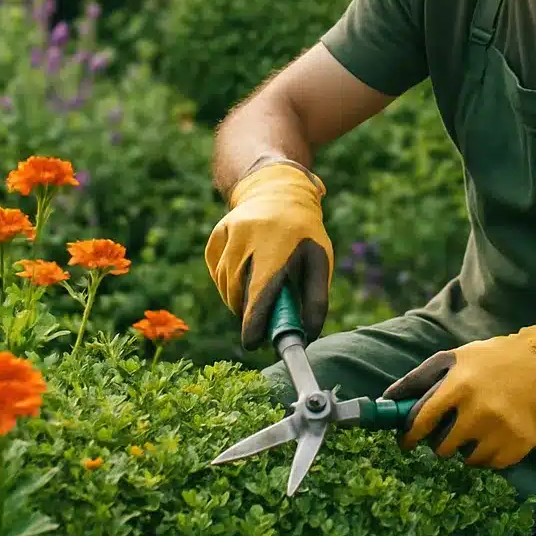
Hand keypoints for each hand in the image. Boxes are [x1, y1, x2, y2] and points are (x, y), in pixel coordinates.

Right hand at [204, 160, 333, 350]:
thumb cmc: (304, 233)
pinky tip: (245, 273)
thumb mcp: (319, 261)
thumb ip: (316, 300)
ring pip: (225, 284)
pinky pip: (217, 273)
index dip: (254, 323)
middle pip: (239, 292)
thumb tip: (309, 337)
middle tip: (262, 318)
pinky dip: (228, 282)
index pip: (259, 293)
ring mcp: (228, 234)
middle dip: (249, 312)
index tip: (252, 344)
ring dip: (238, 298)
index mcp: (276, 245)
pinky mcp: (216, 236)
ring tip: (257, 291)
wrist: (278, 192)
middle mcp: (247, 237)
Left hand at [382, 319, 535, 468]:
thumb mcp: (456, 358)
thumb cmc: (494, 360)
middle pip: (440, 446)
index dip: (408, 434)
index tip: (405, 441)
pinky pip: (487, 464)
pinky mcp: (516, 448)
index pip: (420, 420)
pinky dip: (486, 454)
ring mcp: (498, 432)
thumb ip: (420, 378)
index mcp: (457, 385)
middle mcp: (476, 412)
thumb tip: (387, 399)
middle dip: (439, 440)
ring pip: (463, 458)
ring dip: (464, 447)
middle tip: (449, 429)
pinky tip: (495, 433)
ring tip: (477, 426)